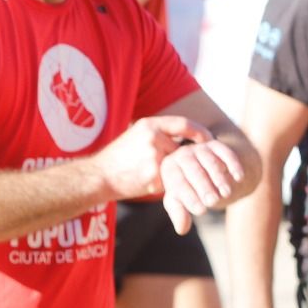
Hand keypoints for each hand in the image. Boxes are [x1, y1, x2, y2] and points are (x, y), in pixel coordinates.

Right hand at [96, 115, 212, 202]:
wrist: (99, 176)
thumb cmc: (117, 157)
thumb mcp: (135, 135)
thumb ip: (157, 134)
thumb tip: (182, 136)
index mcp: (149, 125)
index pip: (184, 124)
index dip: (199, 132)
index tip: (208, 139)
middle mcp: (153, 138)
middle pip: (181, 149)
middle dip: (180, 159)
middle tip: (180, 166)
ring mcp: (154, 157)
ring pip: (176, 166)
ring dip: (171, 172)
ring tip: (152, 174)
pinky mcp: (155, 176)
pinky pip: (170, 181)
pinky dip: (164, 184)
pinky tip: (147, 183)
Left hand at [158, 139, 244, 233]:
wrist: (210, 171)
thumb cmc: (192, 189)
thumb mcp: (182, 200)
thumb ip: (179, 213)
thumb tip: (181, 229)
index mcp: (169, 168)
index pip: (178, 183)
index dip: (189, 198)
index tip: (200, 211)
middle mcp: (182, 154)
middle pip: (193, 170)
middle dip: (203, 187)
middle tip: (212, 202)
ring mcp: (200, 148)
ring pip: (210, 162)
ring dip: (218, 178)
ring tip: (226, 193)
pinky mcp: (217, 145)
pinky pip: (225, 152)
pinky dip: (233, 164)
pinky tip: (239, 177)